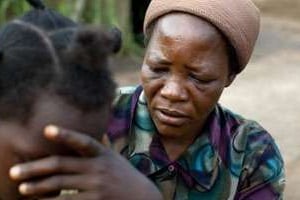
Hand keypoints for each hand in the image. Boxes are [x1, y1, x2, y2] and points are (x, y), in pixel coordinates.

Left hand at [9, 125, 161, 199]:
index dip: (65, 135)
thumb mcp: (114, 159)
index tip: (47, 129)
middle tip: (14, 172)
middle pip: (61, 165)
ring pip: (60, 184)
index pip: (83, 141)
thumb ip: (98, 149)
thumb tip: (80, 142)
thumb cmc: (124, 176)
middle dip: (35, 168)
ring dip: (38, 186)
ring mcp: (97, 185)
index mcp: (103, 154)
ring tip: (22, 188)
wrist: (143, 197)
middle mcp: (98, 167)